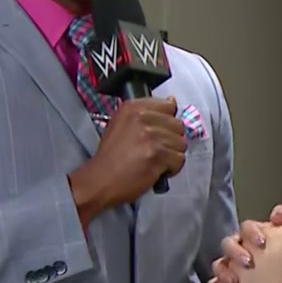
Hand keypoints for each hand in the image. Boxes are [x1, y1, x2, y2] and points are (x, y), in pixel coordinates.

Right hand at [69, 97, 184, 219]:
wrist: (100, 180)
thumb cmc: (111, 155)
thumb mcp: (122, 124)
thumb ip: (147, 114)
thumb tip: (172, 102)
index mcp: (133, 107)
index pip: (168, 106)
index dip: (167, 122)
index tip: (157, 132)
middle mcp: (142, 118)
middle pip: (178, 126)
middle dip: (171, 140)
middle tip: (154, 150)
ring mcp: (151, 136)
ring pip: (181, 144)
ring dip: (171, 156)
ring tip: (154, 161)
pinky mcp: (157, 154)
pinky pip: (179, 159)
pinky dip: (171, 168)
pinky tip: (156, 169)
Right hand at [207, 204, 281, 282]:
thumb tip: (279, 213)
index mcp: (254, 238)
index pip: (248, 228)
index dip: (253, 232)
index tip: (263, 242)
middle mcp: (239, 250)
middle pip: (229, 244)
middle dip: (237, 252)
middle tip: (248, 262)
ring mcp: (229, 267)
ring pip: (220, 264)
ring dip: (225, 271)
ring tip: (235, 282)